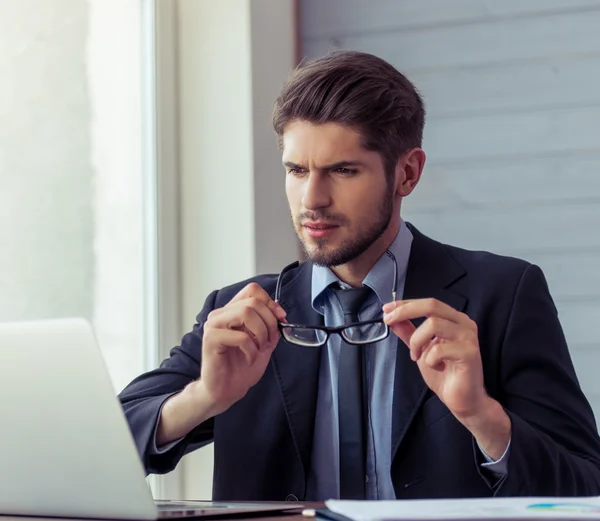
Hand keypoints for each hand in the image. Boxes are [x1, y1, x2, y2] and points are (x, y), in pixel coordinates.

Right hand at [198, 282, 285, 415]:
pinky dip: (252, 349)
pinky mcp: (211, 339)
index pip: (253, 290)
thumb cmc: (241, 368)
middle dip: (269, 322)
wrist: (226, 391)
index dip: (270, 303)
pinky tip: (249, 358)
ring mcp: (213, 325)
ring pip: (246, 312)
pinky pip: (241, 336)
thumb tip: (280, 311)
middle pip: (253, 301)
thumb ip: (271, 325)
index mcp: (232, 311)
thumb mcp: (264, 343)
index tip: (279, 320)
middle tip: (269, 341)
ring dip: (261, 333)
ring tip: (259, 348)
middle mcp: (221, 314)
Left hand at [383, 298, 485, 418]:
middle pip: (432, 305)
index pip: (428, 303)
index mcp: (453, 319)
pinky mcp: (470, 353)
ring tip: (416, 356)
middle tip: (389, 321)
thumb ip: (408, 332)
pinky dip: (429, 359)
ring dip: (416, 341)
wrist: (463, 400)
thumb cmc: (444, 374)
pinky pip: (439, 349)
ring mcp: (468, 337)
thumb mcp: (420, 349)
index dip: (405, 304)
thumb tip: (392, 317)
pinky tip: (435, 367)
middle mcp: (463, 323)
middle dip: (405, 311)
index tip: (386, 309)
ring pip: (433, 324)